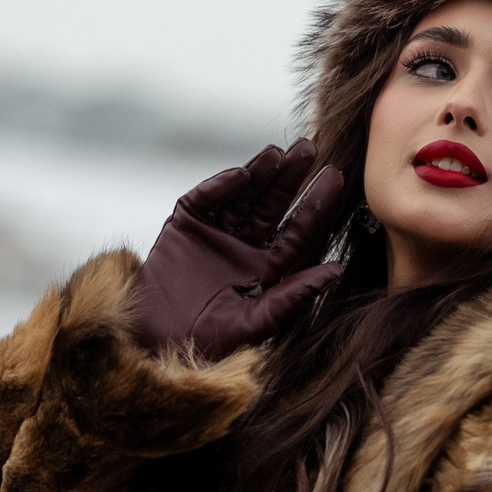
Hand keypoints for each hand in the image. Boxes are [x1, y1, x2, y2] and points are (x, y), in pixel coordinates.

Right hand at [127, 140, 345, 358]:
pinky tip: (241, 176)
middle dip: (289, 177)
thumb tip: (337, 269)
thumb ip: (294, 296)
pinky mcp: (184, 226)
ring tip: (277, 152)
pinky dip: (221, 186)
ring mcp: (214, 233)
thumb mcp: (256, 322)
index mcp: (267, 267)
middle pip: (272, 204)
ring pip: (242, 195)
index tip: (336, 176)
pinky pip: (205, 200)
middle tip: (308, 148)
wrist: (154, 343)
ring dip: (259, 173)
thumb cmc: (208, 341)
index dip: (316, 204)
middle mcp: (244, 245)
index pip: (297, 229)